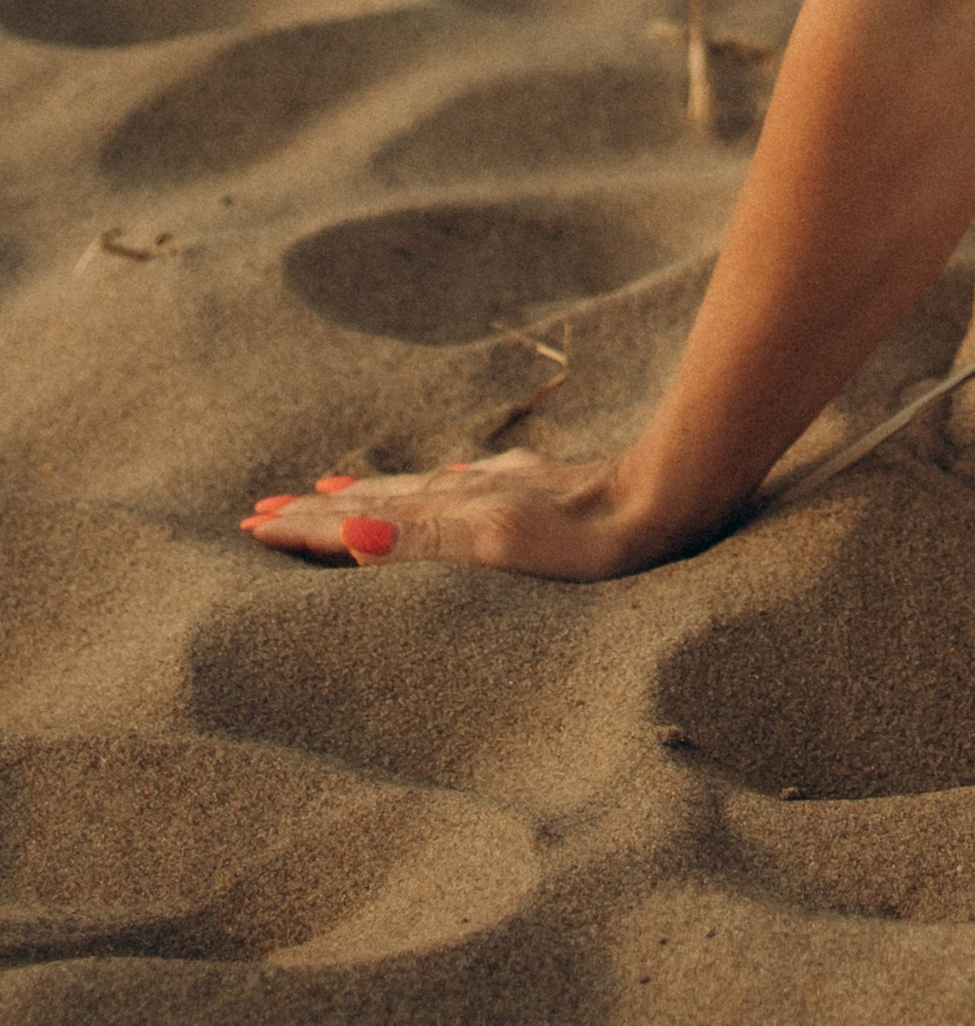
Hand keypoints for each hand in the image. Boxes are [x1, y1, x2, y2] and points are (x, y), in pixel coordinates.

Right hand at [239, 446, 685, 579]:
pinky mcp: (544, 488)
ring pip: (420, 494)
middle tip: (264, 510)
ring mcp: (507, 490)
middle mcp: (471, 497)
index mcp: (454, 515)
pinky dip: (436, 490)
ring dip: (369, 501)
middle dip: (322, 513)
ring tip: (328, 497)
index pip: (364, 522)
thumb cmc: (590, 537)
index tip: (254, 523)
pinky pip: (469, 485)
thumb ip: (427, 537)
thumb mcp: (501, 543)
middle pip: (382, 504)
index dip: (311, 527)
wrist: (668, 496)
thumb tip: (352, 533)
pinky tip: (442, 482)